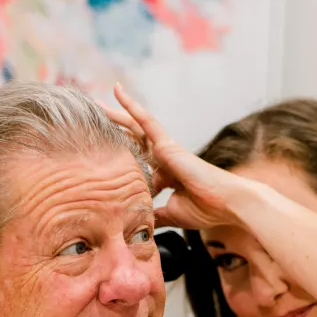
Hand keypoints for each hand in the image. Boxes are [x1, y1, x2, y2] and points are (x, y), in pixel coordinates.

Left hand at [105, 83, 251, 230]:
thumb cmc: (204, 209)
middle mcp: (162, 159)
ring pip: (133, 127)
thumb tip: (138, 224)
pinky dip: (131, 106)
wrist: (226, 202)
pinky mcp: (167, 143)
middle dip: (112, 133)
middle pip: (131, 142)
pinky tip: (117, 92)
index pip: (136, 167)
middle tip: (90, 123)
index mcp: (163, 176)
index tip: (97, 168)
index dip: (118, 167)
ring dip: (115, 115)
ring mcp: (164, 149)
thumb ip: (154, 215)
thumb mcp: (171, 215)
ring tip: (94, 104)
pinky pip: (146, 120)